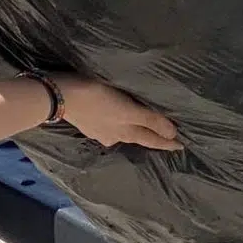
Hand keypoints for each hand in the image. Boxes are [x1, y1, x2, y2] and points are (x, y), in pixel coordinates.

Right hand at [54, 76, 179, 150]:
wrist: (61, 96)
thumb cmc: (98, 99)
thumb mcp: (128, 110)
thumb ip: (150, 120)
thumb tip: (172, 134)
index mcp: (126, 132)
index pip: (152, 139)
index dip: (167, 142)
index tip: (181, 146)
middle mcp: (114, 135)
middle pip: (138, 137)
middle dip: (152, 138)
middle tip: (166, 139)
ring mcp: (99, 130)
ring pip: (122, 132)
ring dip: (133, 131)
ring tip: (141, 128)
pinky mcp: (86, 122)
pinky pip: (107, 126)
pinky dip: (115, 124)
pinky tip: (113, 120)